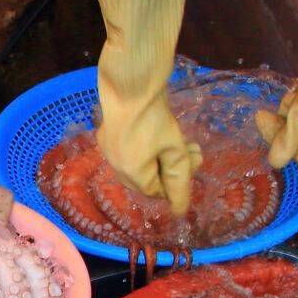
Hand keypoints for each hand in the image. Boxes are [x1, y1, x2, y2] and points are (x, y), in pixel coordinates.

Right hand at [99, 95, 202, 214]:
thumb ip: (179, 182)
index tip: (192, 161)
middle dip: (170, 168)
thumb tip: (180, 212)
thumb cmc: (154, 119)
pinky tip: (154, 132)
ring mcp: (108, 151)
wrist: (130, 85)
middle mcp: (115, 168)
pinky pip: (128, 152)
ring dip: (160, 157)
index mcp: (131, 175)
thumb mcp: (175, 151)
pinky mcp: (105, 137)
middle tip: (190, 150)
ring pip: (138, 166)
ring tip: (179, 140)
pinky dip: (144, 148)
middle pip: (147, 180)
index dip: (178, 179)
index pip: (158, 191)